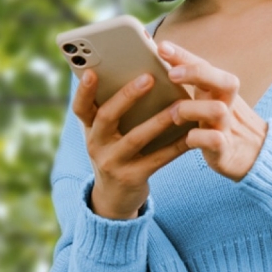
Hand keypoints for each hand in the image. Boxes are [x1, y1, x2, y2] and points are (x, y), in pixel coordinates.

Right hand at [72, 69, 189, 219]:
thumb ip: (112, 109)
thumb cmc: (114, 152)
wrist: (113, 198)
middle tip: (148, 78)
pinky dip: (175, 146)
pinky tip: (191, 134)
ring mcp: (112, 163)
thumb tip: (135, 73)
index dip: (83, 90)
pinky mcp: (132, 178)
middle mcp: (96, 145)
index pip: (80, 107)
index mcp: (89, 129)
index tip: (91, 72)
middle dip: (127, 96)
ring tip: (179, 106)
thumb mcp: (105, 134)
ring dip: (158, 120)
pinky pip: (157, 159)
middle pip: (107, 117)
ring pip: (135, 138)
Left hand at [158, 41, 267, 180]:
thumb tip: (159, 57)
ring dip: (191, 109)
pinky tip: (188, 138)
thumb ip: (190, 80)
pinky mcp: (225, 149)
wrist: (255, 153)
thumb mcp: (208, 97)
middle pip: (223, 80)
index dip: (183, 55)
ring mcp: (227, 125)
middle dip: (196, 73)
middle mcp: (226, 102)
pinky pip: (215, 140)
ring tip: (175, 115)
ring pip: (218, 109)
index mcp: (218, 88)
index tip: (161, 47)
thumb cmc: (220, 120)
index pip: (203, 65)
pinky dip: (199, 138)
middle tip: (172, 75)